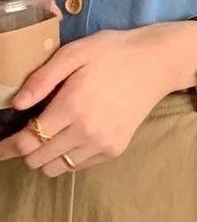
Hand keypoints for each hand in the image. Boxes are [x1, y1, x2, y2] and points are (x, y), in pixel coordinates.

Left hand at [0, 20, 196, 176]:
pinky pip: (78, 166)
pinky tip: (68, 136)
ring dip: (44, 157)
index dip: (6, 148)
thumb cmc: (113, 53)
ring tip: (45, 137)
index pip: (27, 141)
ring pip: (57, 168)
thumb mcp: (74, 54)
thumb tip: (16, 103)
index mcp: (73, 107)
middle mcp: (87, 132)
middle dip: (23, 151)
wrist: (157, 64)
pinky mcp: (115, 149)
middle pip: (38, 160)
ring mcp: (103, 144)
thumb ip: (42, 79)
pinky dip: (66, 157)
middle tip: (21, 135)